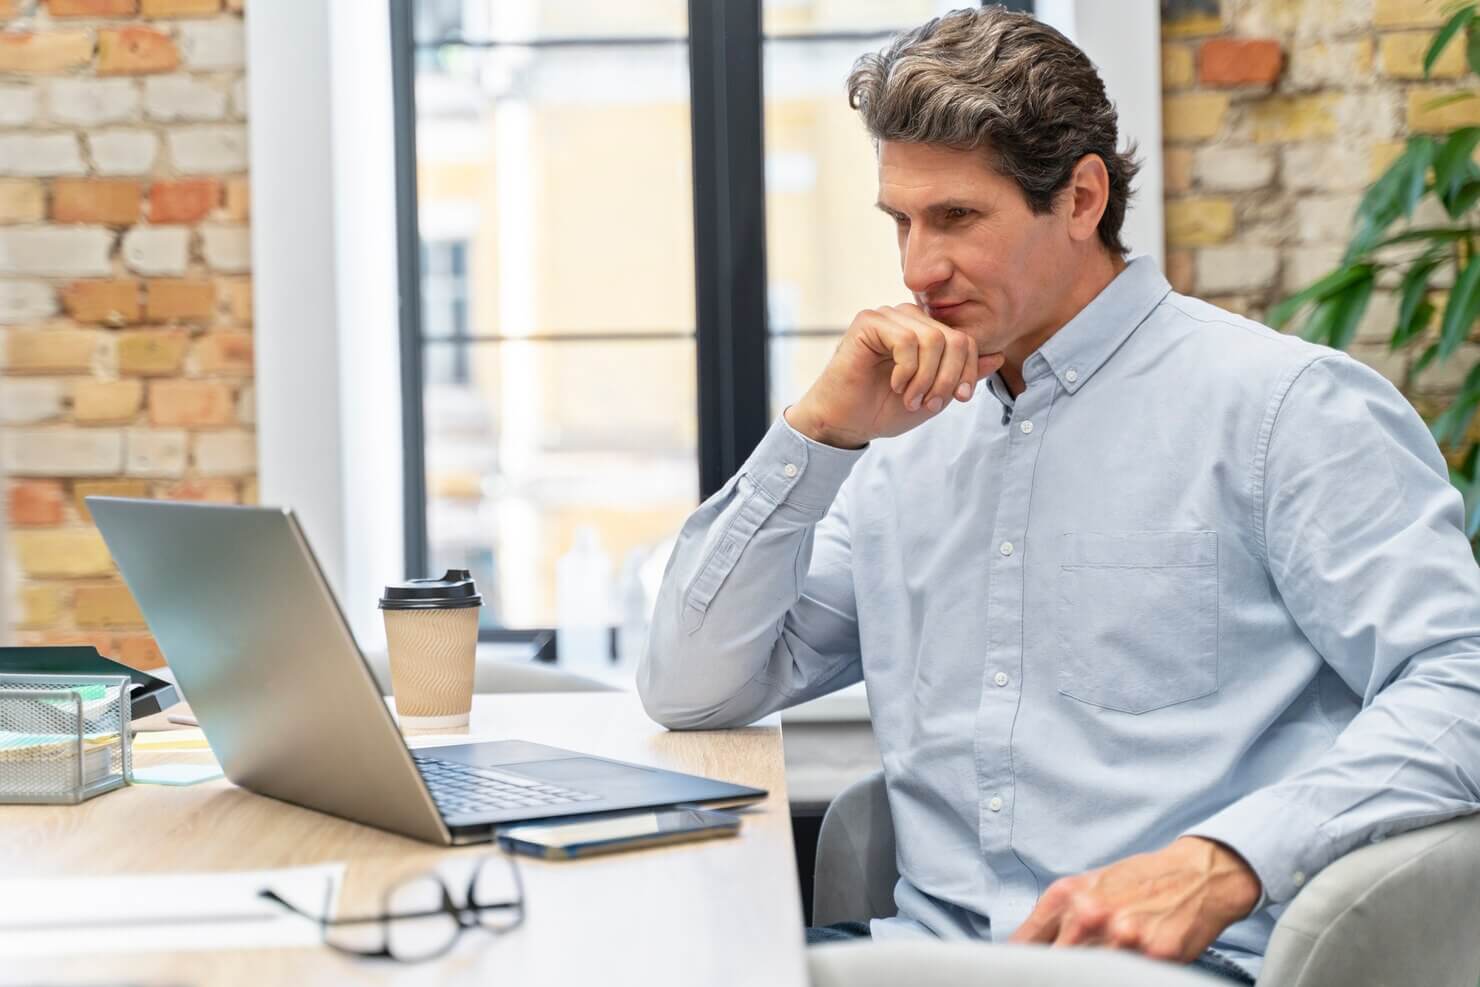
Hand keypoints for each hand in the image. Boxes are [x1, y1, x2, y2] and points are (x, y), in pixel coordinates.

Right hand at [784, 304, 1005, 448]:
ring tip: (911, 398)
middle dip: (948, 378)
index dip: (968, 371)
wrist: (845, 423)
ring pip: (933, 339)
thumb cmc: (884, 409)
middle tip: (930, 403)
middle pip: (953, 338)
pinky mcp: (868, 322)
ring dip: (926, 378)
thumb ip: (963, 376)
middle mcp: (908, 318)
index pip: (965, 339)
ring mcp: (888, 317)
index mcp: (925, 331)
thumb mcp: (935, 396)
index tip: (959, 399)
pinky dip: (907, 371)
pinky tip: (895, 385)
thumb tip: (997, 356)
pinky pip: (906, 341)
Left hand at [1008, 837, 1261, 963]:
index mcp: (1067, 896)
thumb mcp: (1090, 886)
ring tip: (1096, 970)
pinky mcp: (1153, 956)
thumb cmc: (1140, 881)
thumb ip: (1058, 917)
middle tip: (1056, 975)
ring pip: (1086, 974)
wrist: (1196, 875)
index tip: (1018, 977)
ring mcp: (1121, 937)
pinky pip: (1123, 978)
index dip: (1018, 968)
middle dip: (1052, 975)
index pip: (1025, 945)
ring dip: (1087, 975)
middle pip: (1053, 966)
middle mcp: (1089, 914)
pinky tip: (1122, 973)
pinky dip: (1120, 977)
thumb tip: (1025, 950)